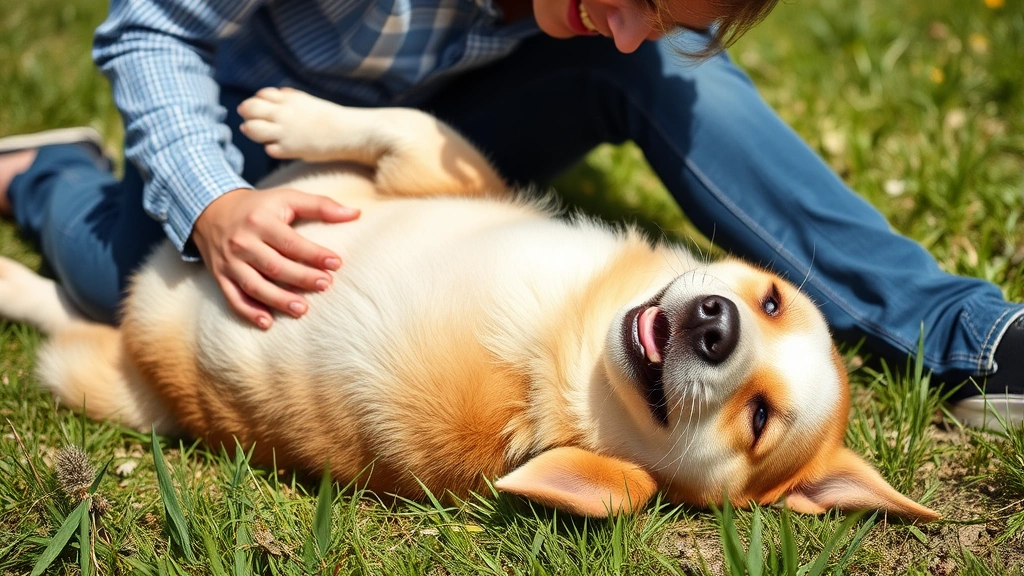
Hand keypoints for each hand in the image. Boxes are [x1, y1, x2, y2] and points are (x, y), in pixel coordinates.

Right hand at [191, 187, 359, 328]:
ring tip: (302, 309)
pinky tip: (267, 323)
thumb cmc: (259, 207)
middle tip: (325, 285)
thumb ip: (321, 205)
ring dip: (278, 300)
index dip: (314, 254)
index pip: (290, 242)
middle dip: (301, 278)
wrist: (211, 211)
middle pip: (274, 265)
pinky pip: (233, 298)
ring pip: (254, 285)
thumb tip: (356, 213)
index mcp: (260, 221)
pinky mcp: (221, 276)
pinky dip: (249, 312)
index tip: (337, 263)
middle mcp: (242, 242)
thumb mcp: (287, 198)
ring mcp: (230, 262)